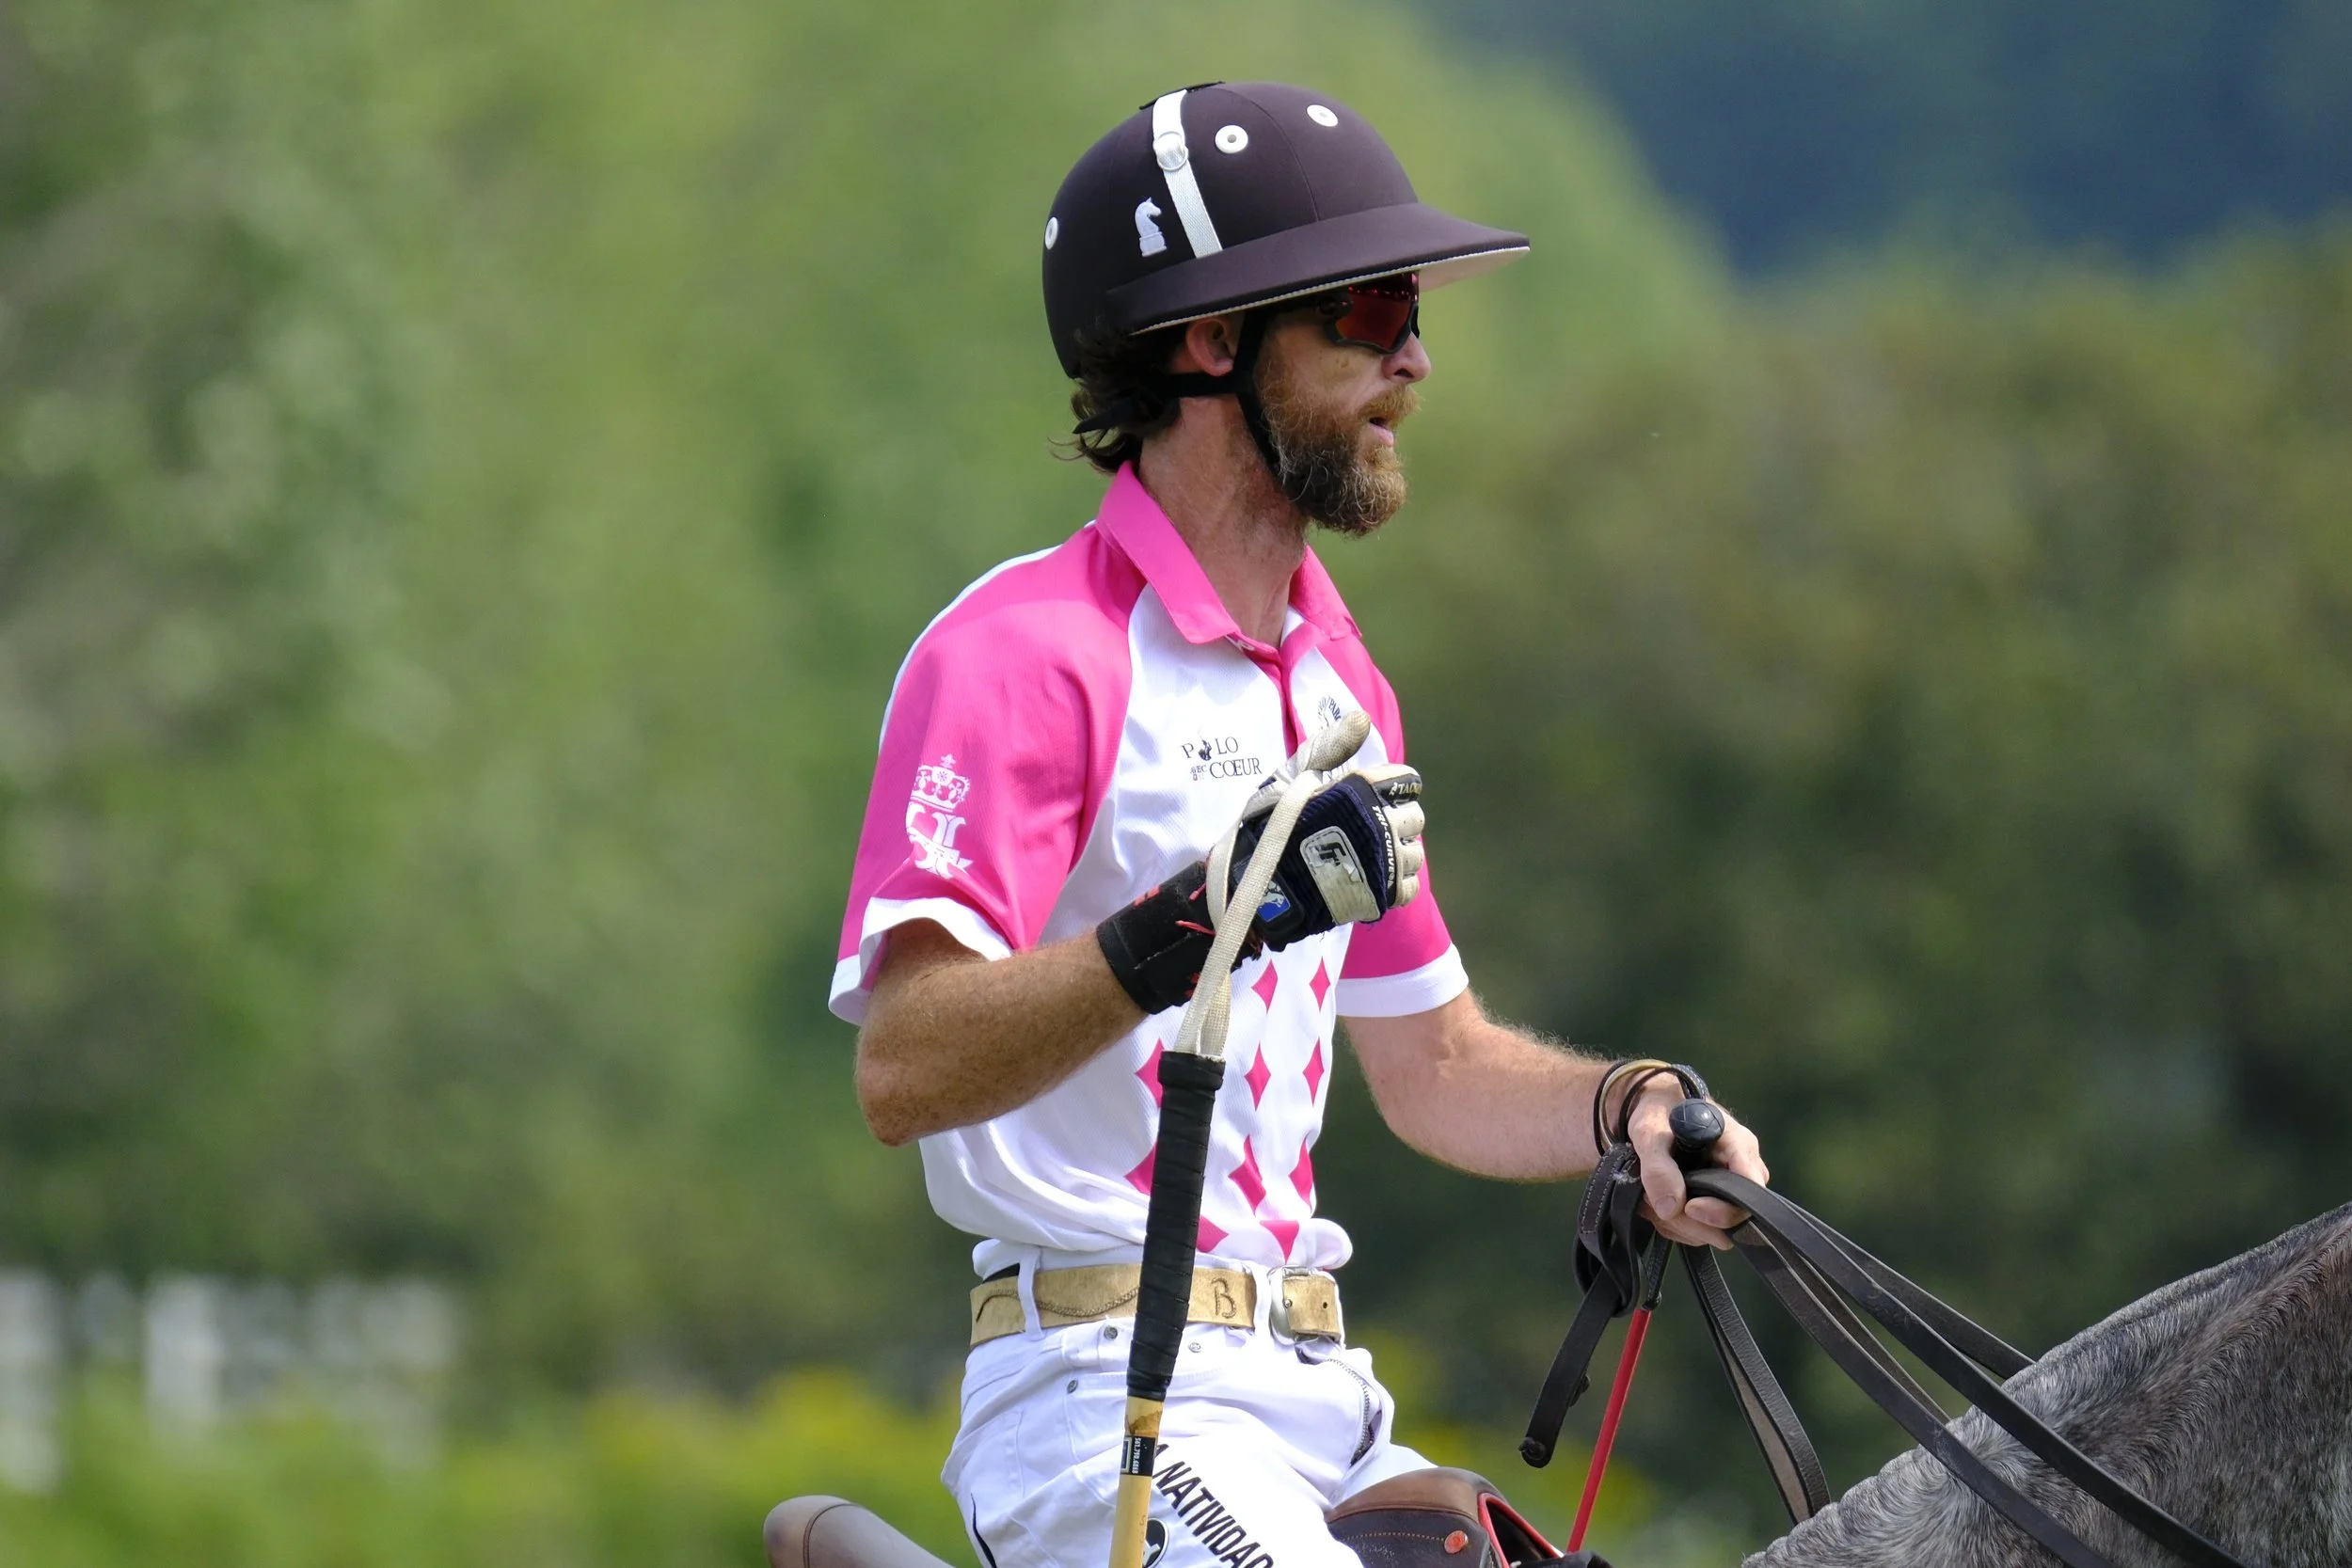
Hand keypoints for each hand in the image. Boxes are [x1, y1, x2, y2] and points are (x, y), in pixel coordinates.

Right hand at [1220, 761, 1424, 947]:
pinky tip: (1375, 876)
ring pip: (1414, 854)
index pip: (1406, 779)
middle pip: (1415, 817)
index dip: (1390, 785)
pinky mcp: (1381, 893)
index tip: (1371, 794)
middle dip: (1395, 818)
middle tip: (1367, 825)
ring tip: (1370, 854)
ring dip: (1398, 852)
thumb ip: (1331, 748)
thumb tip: (1362, 719)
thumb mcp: (1293, 776)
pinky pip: (1408, 886)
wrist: (1258, 881)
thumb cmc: (1270, 824)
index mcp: (1364, 789)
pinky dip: (1397, 882)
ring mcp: (1384, 861)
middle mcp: (1382, 823)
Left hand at [1622, 1079, 1769, 1249]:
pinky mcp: (1713, 1207)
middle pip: (1730, 1220)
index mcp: (1739, 1146)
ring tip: (1651, 1193)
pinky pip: (1697, 1233)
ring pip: (1710, 1233)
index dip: (1722, 1210)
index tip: (1689, 1207)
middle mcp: (1742, 1173)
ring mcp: (1730, 1193)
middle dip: (1687, 1218)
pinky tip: (1656, 1201)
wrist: (1651, 1114)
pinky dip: (1671, 1224)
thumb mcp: (1650, 1132)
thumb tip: (1670, 1209)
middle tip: (1654, 1198)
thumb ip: (1658, 1168)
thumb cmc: (1657, 1112)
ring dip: (1673, 1221)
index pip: (1750, 1192)